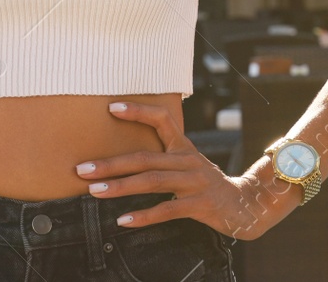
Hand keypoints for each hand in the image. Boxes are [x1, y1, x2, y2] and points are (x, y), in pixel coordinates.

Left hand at [77, 101, 298, 240]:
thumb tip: (124, 156)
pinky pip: (167, 210)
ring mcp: (194, 182)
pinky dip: (143, 216)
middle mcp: (188, 160)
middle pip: (145, 158)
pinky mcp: (199, 205)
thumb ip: (163, 158)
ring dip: (120, 187)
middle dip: (111, 163)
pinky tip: (123, 220)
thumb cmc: (206, 184)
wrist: (245, 204)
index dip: (138, 112)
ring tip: (95, 191)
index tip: (112, 108)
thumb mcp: (188, 164)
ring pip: (152, 181)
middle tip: (82, 168)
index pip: (162, 119)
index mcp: (183, 146)